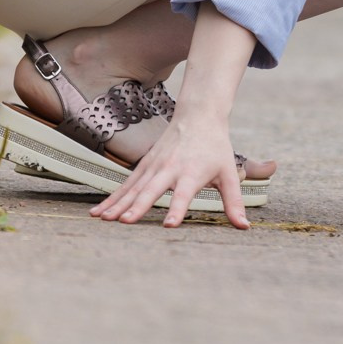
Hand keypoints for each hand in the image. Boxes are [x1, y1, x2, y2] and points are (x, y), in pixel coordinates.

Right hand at [93, 115, 250, 229]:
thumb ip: (234, 202)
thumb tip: (244, 227)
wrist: (199, 116)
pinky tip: (98, 212)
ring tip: (103, 219)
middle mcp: (169, 169)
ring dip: (117, 203)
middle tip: (125, 222)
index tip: (169, 224)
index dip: (178, 209)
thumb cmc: (215, 148)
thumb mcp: (229, 173)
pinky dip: (112, 197)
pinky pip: (126, 184)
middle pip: (152, 190)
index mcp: (192, 172)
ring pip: (133, 187)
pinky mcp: (144, 165)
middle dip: (138, 206)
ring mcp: (153, 166)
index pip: (184, 194)